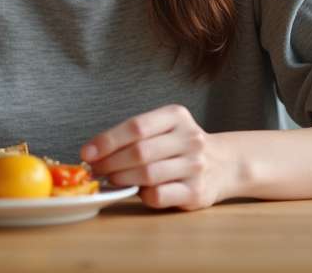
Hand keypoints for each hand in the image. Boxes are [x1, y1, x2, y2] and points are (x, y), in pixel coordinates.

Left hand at [81, 104, 233, 210]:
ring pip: (147, 174)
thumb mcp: (164, 128)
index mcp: (177, 116)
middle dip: (110, 163)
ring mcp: (195, 166)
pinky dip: (142, 195)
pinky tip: (138, 191)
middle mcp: (189, 138)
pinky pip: (159, 195)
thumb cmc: (180, 146)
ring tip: (111, 179)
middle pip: (139, 151)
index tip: (88, 152)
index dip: (107, 140)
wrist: (224, 164)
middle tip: (95, 169)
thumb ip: (135, 136)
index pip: (136, 126)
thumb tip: (94, 154)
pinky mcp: (196, 192)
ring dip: (121, 179)